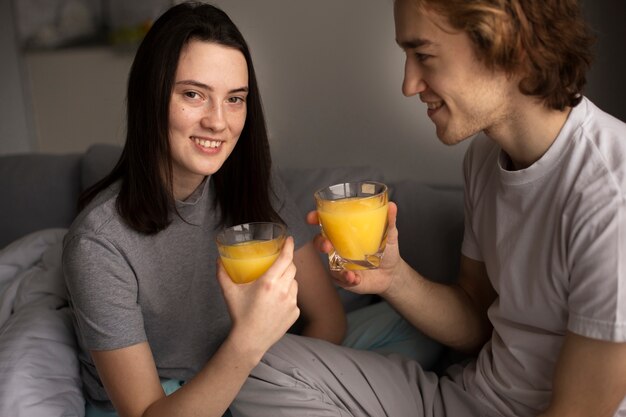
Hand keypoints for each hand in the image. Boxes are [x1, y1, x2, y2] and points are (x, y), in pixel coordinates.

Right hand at [217, 236, 299, 357]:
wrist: (250, 340)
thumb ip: (223, 274)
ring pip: (294, 282)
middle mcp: (283, 290)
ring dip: (287, 279)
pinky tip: (276, 301)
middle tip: (279, 261)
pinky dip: (288, 295)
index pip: (285, 258)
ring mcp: (291, 302)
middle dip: (287, 262)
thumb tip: (218, 259)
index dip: (289, 246)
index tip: (289, 239)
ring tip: (276, 283)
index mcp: (269, 282)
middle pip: (291, 268)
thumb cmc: (240, 315)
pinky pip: (294, 297)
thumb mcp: (230, 292)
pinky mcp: (295, 312)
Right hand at [306, 202, 402, 295]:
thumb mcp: (389, 233)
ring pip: (328, 263)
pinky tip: (354, 278)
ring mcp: (340, 262)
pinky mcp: (344, 277)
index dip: (315, 219)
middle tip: (327, 245)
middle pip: (320, 242)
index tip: (312, 218)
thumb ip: (389, 220)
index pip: (325, 223)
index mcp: (344, 232)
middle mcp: (338, 246)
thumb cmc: (387, 249)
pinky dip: (346, 279)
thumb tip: (392, 205)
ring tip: (346, 271)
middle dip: (320, 243)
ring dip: (333, 266)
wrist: (392, 273)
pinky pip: (340, 278)